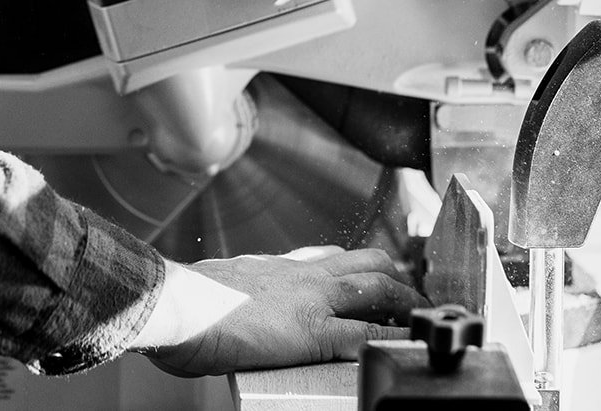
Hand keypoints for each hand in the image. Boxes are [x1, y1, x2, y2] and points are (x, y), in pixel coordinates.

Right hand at [134, 247, 427, 376]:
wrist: (178, 304)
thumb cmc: (183, 300)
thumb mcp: (216, 280)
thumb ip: (234, 285)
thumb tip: (221, 291)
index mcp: (276, 266)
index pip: (328, 256)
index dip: (356, 265)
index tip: (371, 272)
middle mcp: (300, 275)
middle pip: (363, 262)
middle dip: (394, 276)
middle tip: (411, 293)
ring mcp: (311, 301)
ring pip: (375, 288)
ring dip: (404, 300)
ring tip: (421, 314)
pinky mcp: (312, 332)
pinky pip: (363, 334)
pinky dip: (390, 338)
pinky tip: (404, 344)